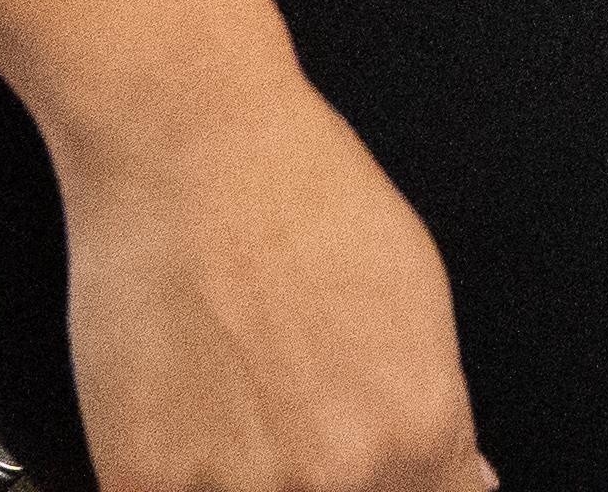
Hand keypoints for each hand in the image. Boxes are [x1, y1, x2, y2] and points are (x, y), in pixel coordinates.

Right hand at [50, 70, 489, 491]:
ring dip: (247, 482)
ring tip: (234, 411)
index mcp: (419, 434)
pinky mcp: (143, 483)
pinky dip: (178, 478)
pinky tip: (183, 418)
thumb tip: (465, 481)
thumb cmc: (305, 201)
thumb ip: (437, 413)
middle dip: (325, 479)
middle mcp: (336, 475)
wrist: (194, 150)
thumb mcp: (419, 300)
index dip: (399, 485)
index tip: (372, 468)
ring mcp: (237, 488)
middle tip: (291, 418)